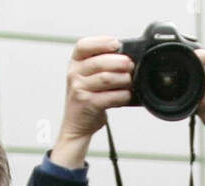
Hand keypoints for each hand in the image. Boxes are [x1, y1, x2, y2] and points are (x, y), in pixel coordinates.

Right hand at [49, 36, 134, 169]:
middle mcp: (74, 74)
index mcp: (74, 63)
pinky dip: (122, 96)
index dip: (101, 42)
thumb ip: (101, 65)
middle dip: (119, 62)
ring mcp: (79, 89)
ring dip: (122, 79)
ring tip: (130, 81)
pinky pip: (109, 97)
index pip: (84, 45)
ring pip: (106, 78)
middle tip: (130, 65)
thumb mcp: (88, 77)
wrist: (76, 125)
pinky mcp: (87, 104)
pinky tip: (126, 95)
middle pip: (99, 62)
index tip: (117, 44)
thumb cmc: (87, 99)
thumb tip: (126, 58)